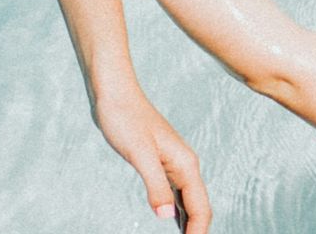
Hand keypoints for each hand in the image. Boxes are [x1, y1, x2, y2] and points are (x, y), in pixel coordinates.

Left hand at [91, 84, 211, 232]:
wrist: (114, 94)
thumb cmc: (125, 118)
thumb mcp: (139, 154)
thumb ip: (155, 185)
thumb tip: (168, 215)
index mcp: (185, 165)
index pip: (201, 209)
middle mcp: (185, 166)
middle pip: (199, 208)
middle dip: (198, 232)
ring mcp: (173, 166)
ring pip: (189, 203)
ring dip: (190, 225)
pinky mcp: (160, 165)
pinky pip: (176, 195)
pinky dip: (178, 212)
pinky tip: (175, 223)